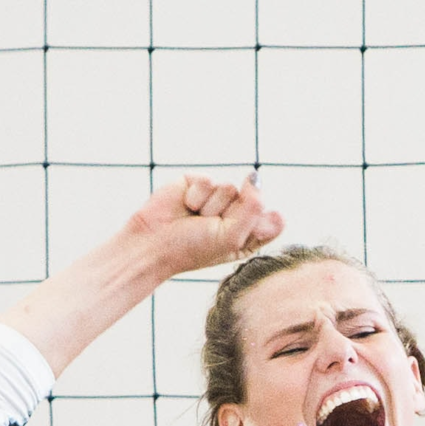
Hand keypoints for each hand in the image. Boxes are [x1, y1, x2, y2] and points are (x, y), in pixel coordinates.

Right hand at [121, 174, 282, 277]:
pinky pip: (209, 180)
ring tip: (193, 218)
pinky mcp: (199, 183)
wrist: (153, 243)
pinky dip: (196, 196)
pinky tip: (185, 206)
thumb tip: (254, 176)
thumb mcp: (232, 240)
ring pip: (229, 188)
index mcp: (249, 235)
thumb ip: (254, 209)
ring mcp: (217, 198)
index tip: (232, 239)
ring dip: (210, 207)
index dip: (254, 226)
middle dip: (228, 216)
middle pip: (252, 200)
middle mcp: (236, 214)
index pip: (272, 220)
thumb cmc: (192, 249)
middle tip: (207, 229)